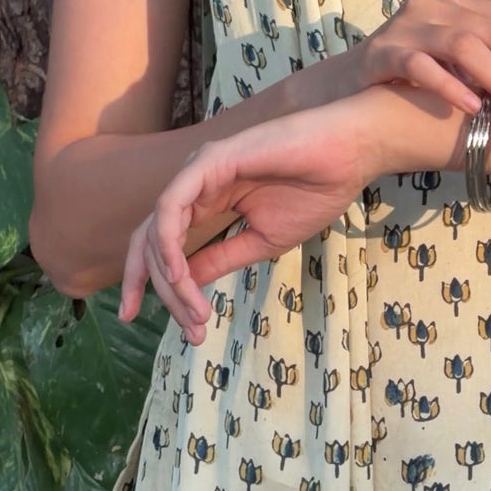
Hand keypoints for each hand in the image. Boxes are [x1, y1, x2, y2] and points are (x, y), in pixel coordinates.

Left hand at [118, 97, 377, 344]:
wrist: (348, 158)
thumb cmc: (315, 192)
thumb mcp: (262, 241)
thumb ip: (220, 258)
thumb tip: (183, 283)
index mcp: (208, 200)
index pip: (166, 244)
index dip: (160, 286)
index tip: (185, 331)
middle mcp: (195, 184)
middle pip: (149, 239)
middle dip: (143, 283)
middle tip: (159, 325)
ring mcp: (199, 170)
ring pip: (157, 229)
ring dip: (167, 276)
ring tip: (192, 310)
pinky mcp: (209, 160)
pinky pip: (171, 206)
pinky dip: (167, 243)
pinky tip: (179, 275)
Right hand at [357, 0, 490, 122]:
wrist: (348, 87)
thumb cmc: (413, 78)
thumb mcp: (457, 62)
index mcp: (458, 0)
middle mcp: (434, 4)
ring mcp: (406, 24)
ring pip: (465, 47)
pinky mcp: (382, 51)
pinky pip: (422, 66)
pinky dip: (451, 87)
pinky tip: (473, 109)